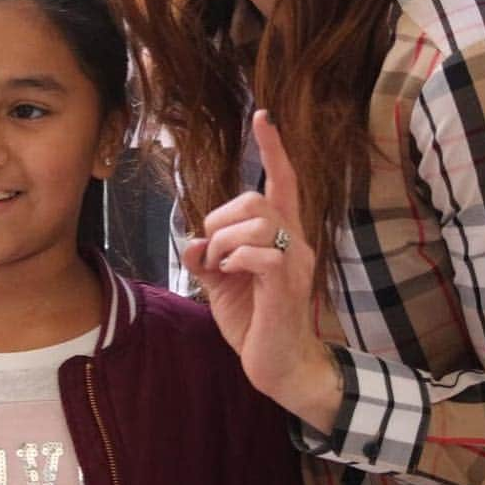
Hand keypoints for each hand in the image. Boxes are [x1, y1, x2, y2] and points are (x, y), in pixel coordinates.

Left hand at [182, 111, 342, 430]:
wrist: (281, 368)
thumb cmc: (256, 323)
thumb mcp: (222, 285)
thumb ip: (207, 258)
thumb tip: (190, 242)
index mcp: (281, 237)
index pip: (282, 182)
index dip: (273, 149)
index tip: (263, 115)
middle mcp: (294, 243)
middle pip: (257, 197)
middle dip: (221, 219)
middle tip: (213, 253)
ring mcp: (294, 264)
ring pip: (256, 221)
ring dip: (224, 242)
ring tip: (221, 269)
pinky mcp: (286, 287)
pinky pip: (260, 254)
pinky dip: (234, 260)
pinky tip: (230, 277)